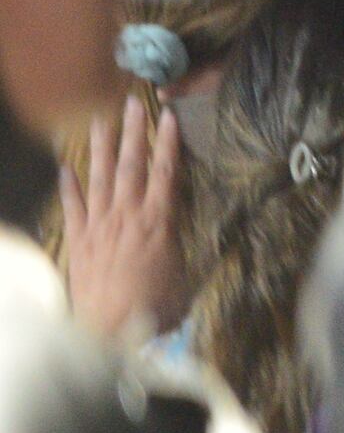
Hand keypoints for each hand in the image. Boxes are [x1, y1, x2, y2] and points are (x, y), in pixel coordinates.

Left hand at [52, 95, 184, 346]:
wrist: (109, 328)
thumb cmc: (155, 307)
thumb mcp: (184, 277)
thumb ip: (181, 249)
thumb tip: (189, 235)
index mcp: (158, 222)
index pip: (166, 173)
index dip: (169, 144)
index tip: (169, 117)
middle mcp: (127, 216)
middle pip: (131, 166)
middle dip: (133, 133)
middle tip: (133, 104)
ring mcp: (99, 225)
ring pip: (99, 178)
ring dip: (100, 148)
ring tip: (99, 122)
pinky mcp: (78, 241)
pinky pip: (73, 208)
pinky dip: (69, 187)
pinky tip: (65, 168)